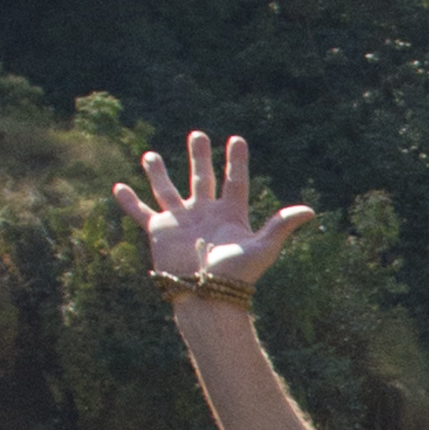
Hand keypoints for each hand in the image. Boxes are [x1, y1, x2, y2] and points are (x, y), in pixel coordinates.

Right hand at [123, 128, 317, 299]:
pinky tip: (118, 186)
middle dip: (198, 156)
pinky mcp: (159, 231)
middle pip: (201, 178)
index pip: (234, 181)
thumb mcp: (261, 247)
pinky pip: (140, 212)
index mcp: (230, 214)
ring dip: (158, 172)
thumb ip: (281, 226)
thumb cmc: (235, 274)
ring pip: (166, 190)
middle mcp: (204, 213)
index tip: (236, 139)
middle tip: (196, 134)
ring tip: (149, 154)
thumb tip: (310, 211)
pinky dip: (129, 201)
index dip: (236, 161)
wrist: (206, 295)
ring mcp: (180, 221)